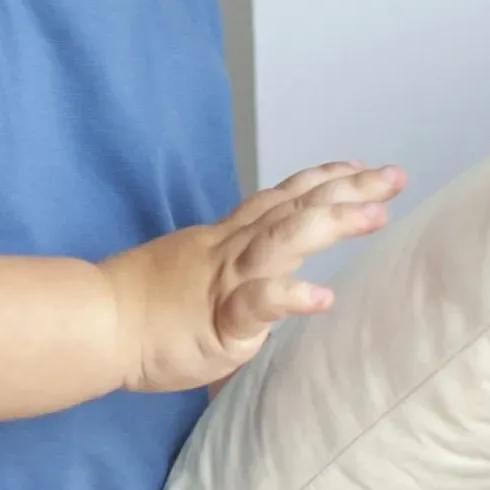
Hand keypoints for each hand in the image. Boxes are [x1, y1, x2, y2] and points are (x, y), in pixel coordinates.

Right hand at [102, 161, 404, 393]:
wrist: (94, 324)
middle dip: (349, 190)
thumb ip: (233, 276)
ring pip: (285, 242)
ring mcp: (226, 281)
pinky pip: (257, 304)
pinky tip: (324, 297)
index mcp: (227, 240)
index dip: (322, 179)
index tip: (359, 165)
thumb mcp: (194, 276)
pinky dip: (291, 296)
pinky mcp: (218, 321)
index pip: (282, 198)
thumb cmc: (141, 308)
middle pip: (296, 208)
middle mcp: (233, 250)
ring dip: (333, 223)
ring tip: (378, 215)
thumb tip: (264, 290)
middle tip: (395, 176)